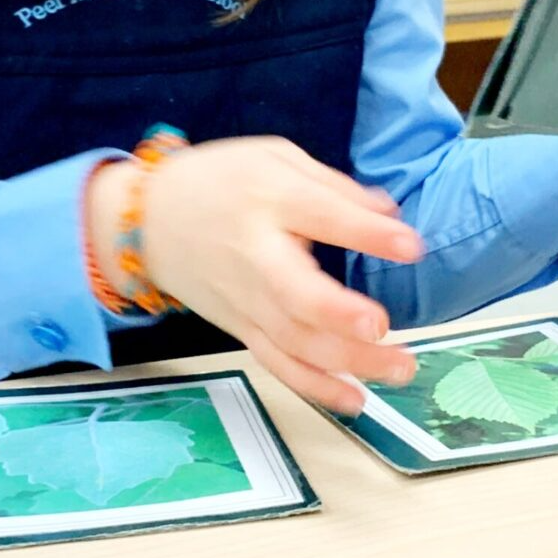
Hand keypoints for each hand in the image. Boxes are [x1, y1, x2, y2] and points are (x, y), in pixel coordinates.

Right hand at [86, 136, 424, 412]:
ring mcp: (246, 301)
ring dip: (348, 362)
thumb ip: (334, 187)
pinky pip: (278, 364)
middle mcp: (256, 256)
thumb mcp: (276, 158)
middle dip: (341, 316)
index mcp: (270, 200)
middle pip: (297, 295)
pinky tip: (356, 400)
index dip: (367, 233)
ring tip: (400, 368)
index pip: (321, 216)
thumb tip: (390, 212)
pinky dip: (315, 386)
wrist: (146, 220)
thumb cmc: (221, 182)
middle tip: (383, 327)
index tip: (412, 246)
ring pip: (294, 341)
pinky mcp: (241, 329)